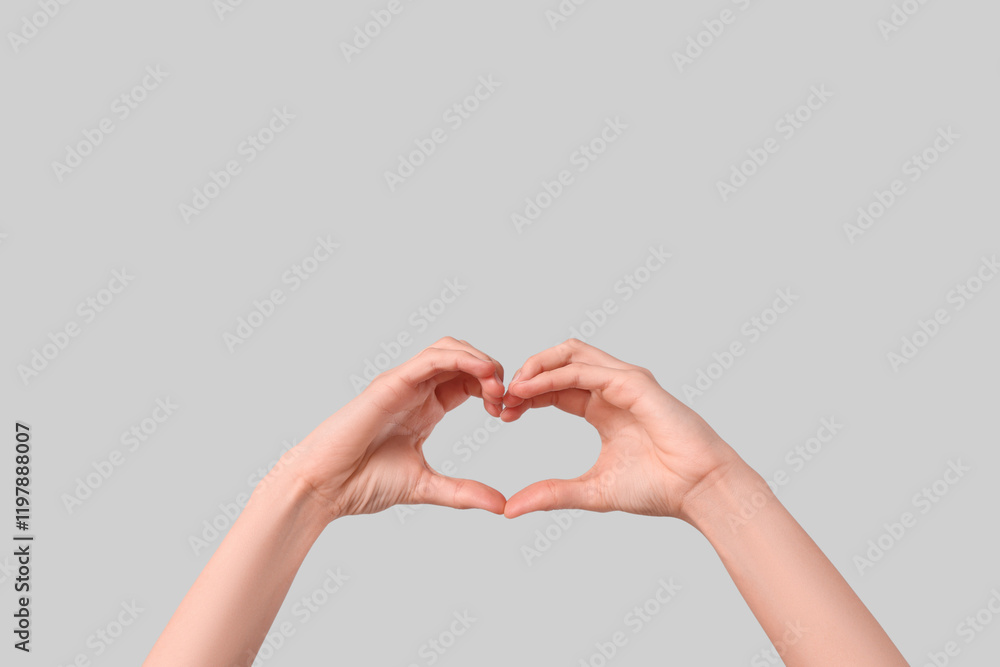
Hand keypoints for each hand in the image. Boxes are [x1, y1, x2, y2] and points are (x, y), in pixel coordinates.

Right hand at [278, 337, 507, 520]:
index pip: (468, 381)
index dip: (492, 389)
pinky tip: (482, 370)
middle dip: (491, 371)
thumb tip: (501, 505)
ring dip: (479, 359)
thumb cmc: (363, 483)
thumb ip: (463, 492)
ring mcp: (402, 384)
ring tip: (496, 384)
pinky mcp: (391, 383)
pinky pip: (430, 358)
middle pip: (463, 359)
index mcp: (426, 408)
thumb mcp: (426, 487)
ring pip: (449, 349)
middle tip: (506, 398)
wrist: (325, 488)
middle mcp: (415, 390)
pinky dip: (460, 358)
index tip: (507, 413)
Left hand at [501, 339, 742, 520]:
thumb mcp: (592, 491)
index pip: (556, 387)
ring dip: (537, 366)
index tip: (503, 413)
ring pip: (572, 353)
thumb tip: (510, 509)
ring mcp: (625, 381)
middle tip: (501, 398)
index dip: (527, 395)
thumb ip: (552, 493)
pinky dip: (554, 375)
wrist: (699, 490)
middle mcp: (613, 388)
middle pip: (560, 361)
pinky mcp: (635, 383)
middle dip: (527, 374)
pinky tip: (531, 390)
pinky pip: (586, 370)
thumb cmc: (658, 489)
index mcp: (603, 408)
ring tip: (513, 388)